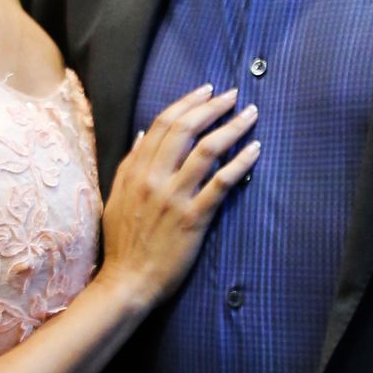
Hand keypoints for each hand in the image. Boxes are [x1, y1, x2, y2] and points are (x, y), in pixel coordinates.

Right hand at [100, 84, 259, 307]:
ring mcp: (173, 198)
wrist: (127, 281)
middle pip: (186, 129)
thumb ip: (130, 164)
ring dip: (232, 127)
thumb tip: (144, 134)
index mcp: (135, 171)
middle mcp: (153, 179)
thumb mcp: (117, 197)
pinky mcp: (192, 219)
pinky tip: (255, 149)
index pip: (163, 124)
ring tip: (250, 115)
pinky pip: (221, 183)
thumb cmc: (123, 243)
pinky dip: (240, 163)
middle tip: (233, 95)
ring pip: (206, 150)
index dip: (188, 103)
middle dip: (213, 107)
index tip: (207, 91)